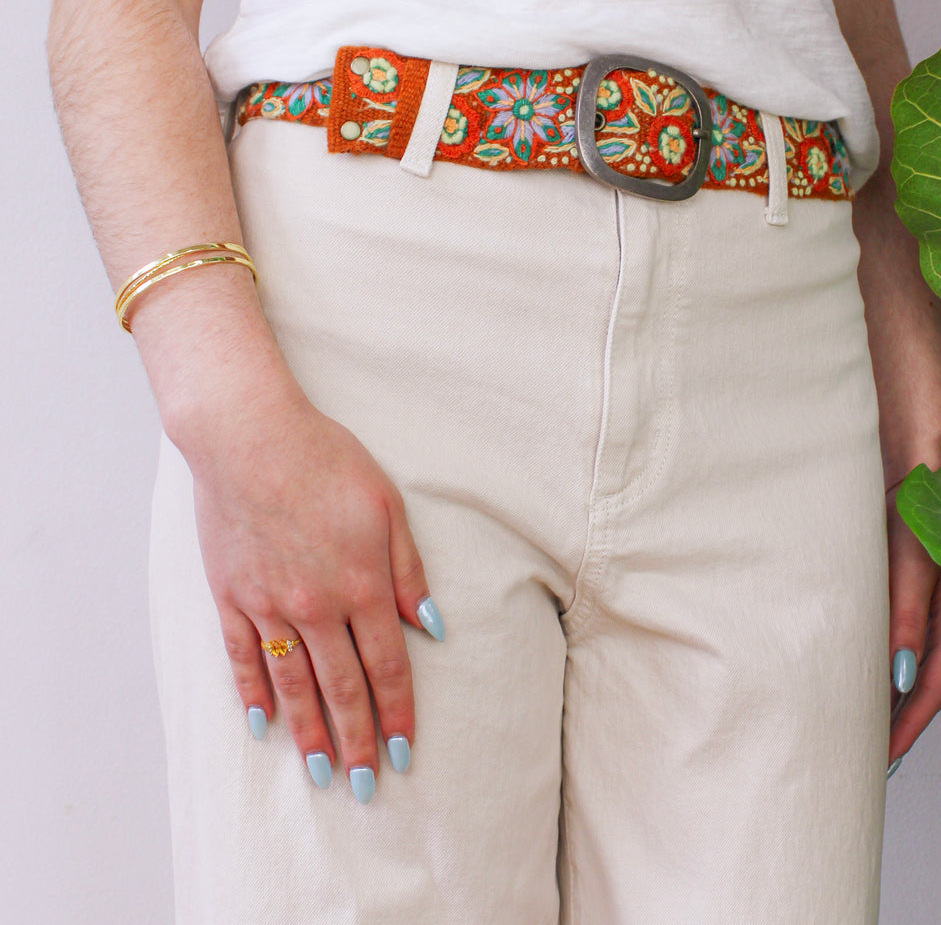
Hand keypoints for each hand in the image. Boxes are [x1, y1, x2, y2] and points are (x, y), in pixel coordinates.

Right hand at [187, 387, 441, 795]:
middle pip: (342, 688)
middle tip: (365, 784)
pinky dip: (254, 695)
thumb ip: (408, 570)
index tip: (404, 751)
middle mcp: (315, 606)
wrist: (249, 435)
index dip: (397, 713)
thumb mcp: (386, 504)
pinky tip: (263, 725)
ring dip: (310, 732)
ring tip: (320, 771)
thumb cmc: (325, 459)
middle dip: (357, 741)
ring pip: (293, 685)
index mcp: (362, 584)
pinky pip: (243, 658)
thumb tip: (430, 628)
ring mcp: (268, 605)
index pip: (387, 667)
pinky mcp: (231, 596)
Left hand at [885, 483, 940, 768]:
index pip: (935, 681)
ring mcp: (929, 588)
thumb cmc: (924, 487)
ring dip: (889, 682)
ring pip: (912, 650)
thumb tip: (901, 675)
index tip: (883, 756)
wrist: (915, 436)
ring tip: (857, 714)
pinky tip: (859, 655)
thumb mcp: (913, 553)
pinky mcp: (906, 569)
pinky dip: (881, 646)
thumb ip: (907, 612)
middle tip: (866, 749)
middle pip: (926, 674)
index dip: (910, 721)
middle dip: (901, 714)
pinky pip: (897, 621)